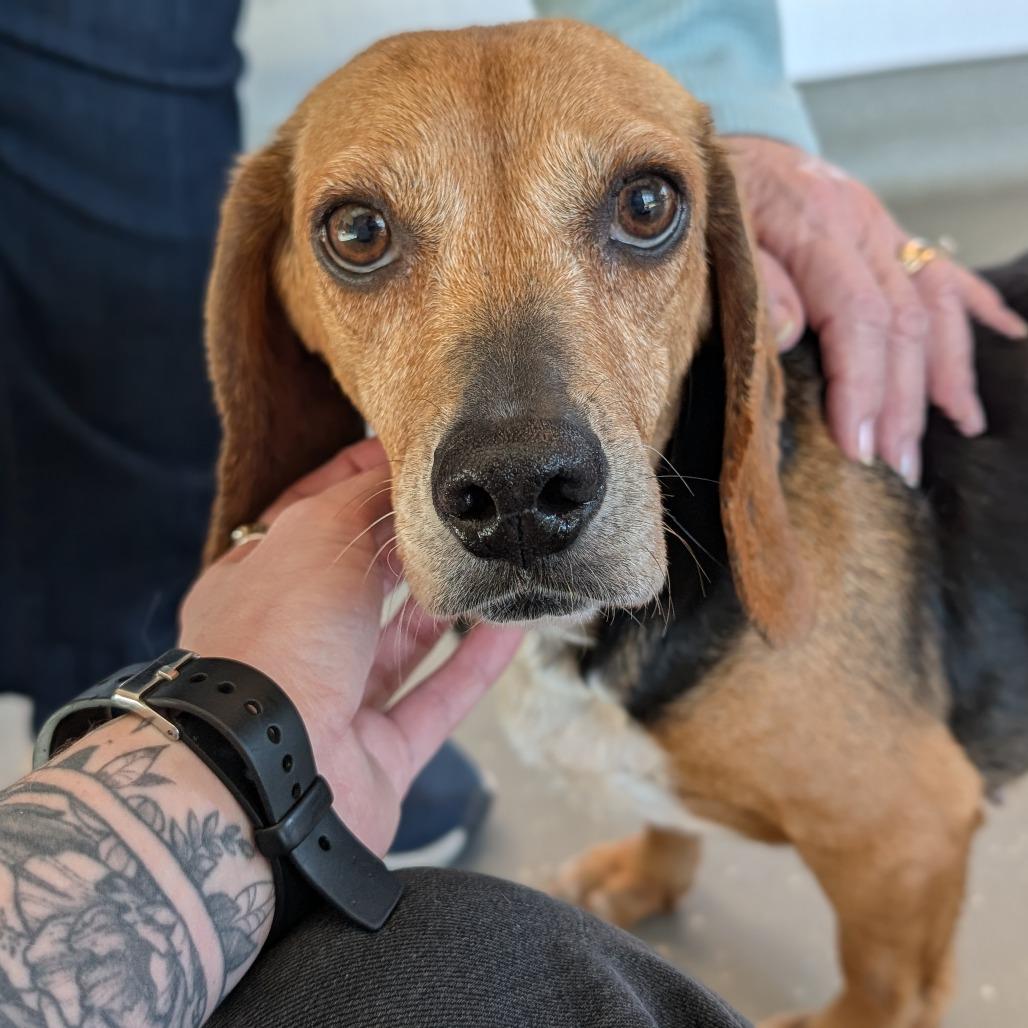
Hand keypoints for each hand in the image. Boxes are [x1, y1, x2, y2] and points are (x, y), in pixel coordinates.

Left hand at [179, 438, 522, 855]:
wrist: (268, 775)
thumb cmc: (278, 637)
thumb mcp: (319, 535)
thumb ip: (365, 498)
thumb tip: (400, 467)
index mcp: (254, 584)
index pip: (311, 517)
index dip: (359, 482)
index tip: (411, 455)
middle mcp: (289, 642)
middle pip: (361, 580)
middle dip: (411, 545)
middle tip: (467, 510)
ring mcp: (332, 703)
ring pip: (402, 643)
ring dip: (449, 605)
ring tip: (498, 564)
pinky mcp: (375, 756)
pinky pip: (436, 700)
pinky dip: (475, 666)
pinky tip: (512, 629)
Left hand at [726, 136, 1026, 483]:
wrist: (720, 145)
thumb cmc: (709, 197)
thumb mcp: (711, 234)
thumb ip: (753, 281)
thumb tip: (789, 335)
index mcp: (815, 227)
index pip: (859, 317)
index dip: (863, 386)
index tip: (858, 444)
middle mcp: (859, 223)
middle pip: (904, 321)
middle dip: (905, 401)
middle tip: (898, 464)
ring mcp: (880, 224)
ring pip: (935, 300)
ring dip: (947, 370)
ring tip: (957, 426)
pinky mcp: (885, 227)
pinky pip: (942, 268)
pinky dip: (975, 308)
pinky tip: (1007, 338)